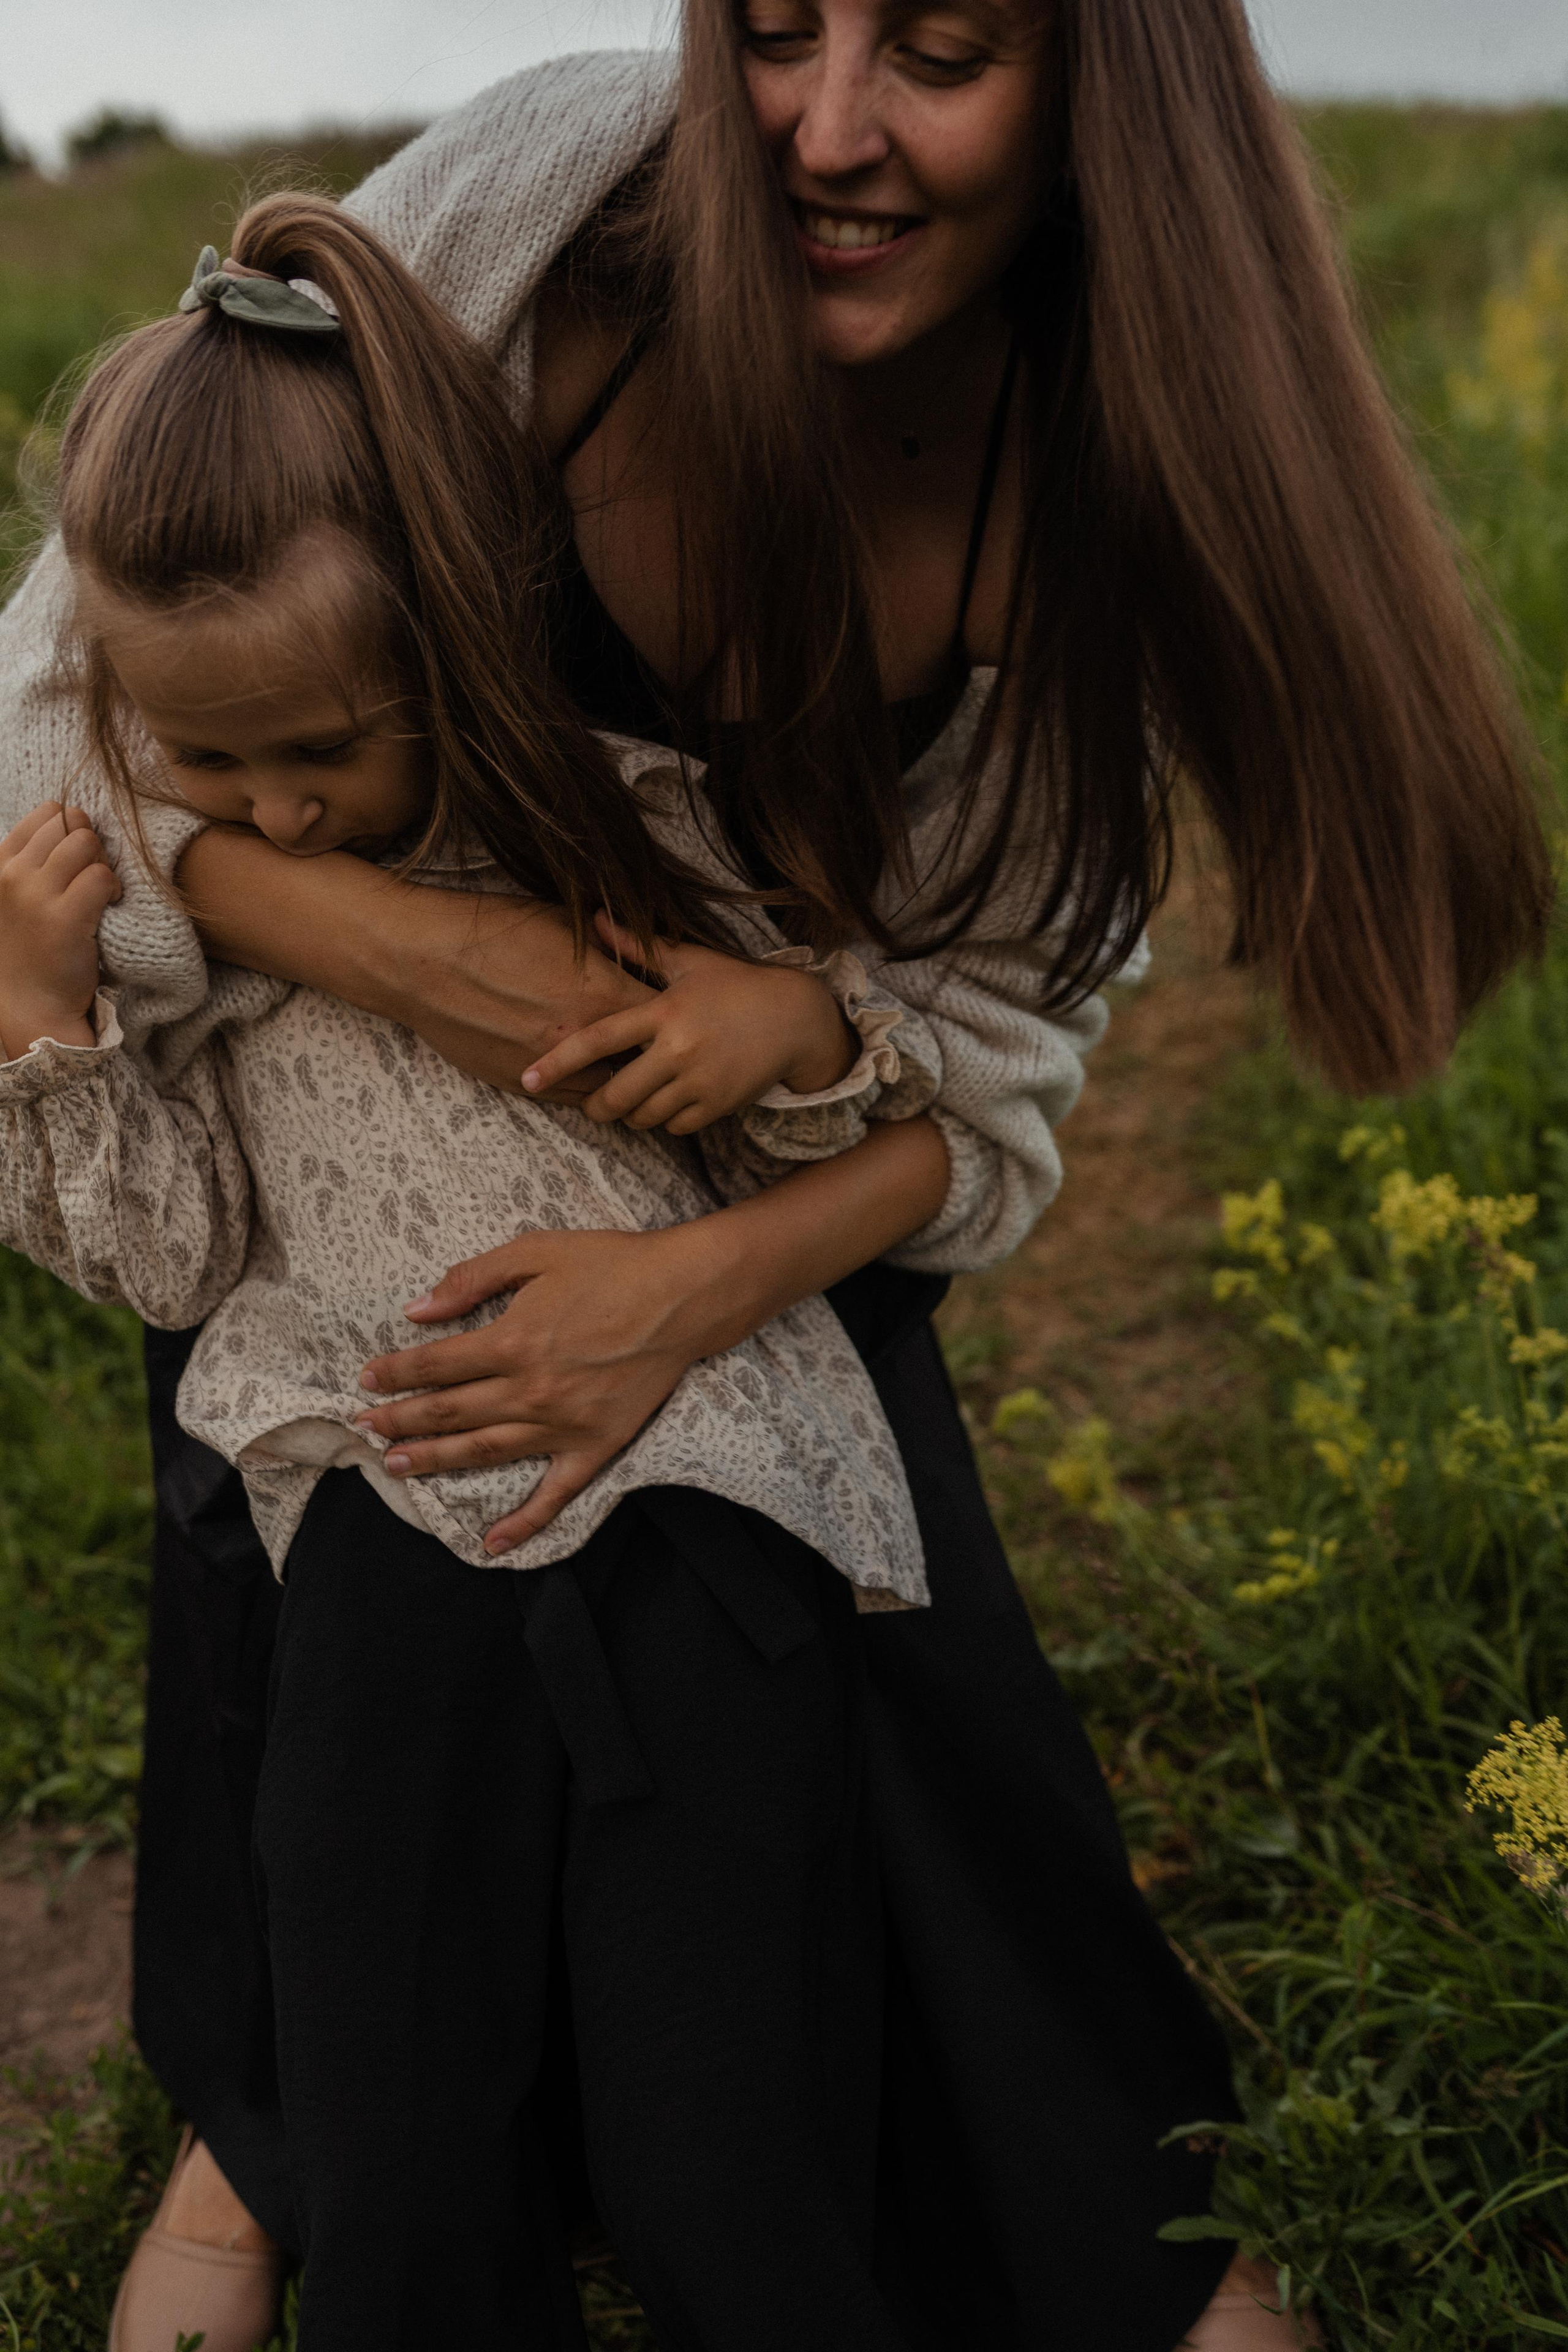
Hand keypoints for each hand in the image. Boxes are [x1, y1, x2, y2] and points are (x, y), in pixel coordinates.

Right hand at [0, 802, 120, 1060]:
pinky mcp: (63, 918)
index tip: (78, 861)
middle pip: (72, 823)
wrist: (30, 1004)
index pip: (48, 813)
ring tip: (100, 894)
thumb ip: (37, 858)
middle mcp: (11, 875)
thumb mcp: (19, 896)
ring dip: (104, 865)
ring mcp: (34, 895)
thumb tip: (77, 818)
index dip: (74, 830)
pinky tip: (108, 907)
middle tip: (92, 879)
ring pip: (87, 843)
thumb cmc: (32, 947)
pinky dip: (113, 888)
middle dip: (92, 845)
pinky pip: (102, 876)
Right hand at [176, 832, 655, 1098]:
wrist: (419, 960)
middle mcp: (581, 1038)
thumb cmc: (490, 929)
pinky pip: (568, 1099)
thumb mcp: (559, 922)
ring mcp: (549, 1066)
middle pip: (645, 1065)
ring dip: (626, 1086)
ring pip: (608, 1093)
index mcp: (600, 993)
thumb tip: (638, 949)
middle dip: (663, 1062)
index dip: (684, 1019)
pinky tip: (598, 1084)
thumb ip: (605, 945)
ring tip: (646, 1080)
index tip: (697, 1018)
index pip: (666, 1019)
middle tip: (683, 1059)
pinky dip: (587, 1092)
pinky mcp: (519, 1082)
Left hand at [356, 1227, 712, 1550]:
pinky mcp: (595, 1446)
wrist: (686, 1295)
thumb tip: (416, 1310)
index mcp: (512, 1341)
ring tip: (396, 1466)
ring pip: (483, 1452)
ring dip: (435, 1461)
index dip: (395, 1373)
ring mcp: (562, 1425)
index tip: (367, 1379)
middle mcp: (530, 1391)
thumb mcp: (536, 1250)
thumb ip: (472, 1278)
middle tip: (364, 1428)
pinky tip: (492, 1545)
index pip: (435, 1365)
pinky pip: (554, 1495)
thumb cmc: (612, 1265)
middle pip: (449, 1413)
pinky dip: (523, 1523)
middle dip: (400, 1420)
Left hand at [519, 913, 856, 1133]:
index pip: (597, 1040)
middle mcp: (678, 1050)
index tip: (528, 1080)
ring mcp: (699, 1082)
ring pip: (643, 1117)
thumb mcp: (689, 961)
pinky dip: (666, 1121)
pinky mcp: (719, 1105)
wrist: (798, 1018)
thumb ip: (637, 947)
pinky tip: (672, 1100)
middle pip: (615, 1096)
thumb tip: (593, 916)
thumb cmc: (737, 985)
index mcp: (664, 1011)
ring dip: (632, 1113)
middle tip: (593, 1101)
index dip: (557, 1062)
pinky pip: (674, 1127)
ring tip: (637, 1096)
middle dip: (597, 1105)